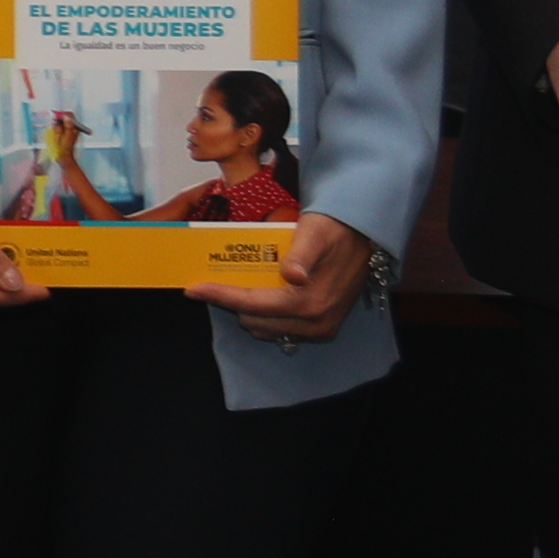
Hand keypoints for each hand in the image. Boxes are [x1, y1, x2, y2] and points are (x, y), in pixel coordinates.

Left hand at [191, 209, 371, 340]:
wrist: (365, 234)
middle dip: (232, 302)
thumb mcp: (315, 232)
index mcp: (308, 302)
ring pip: (265, 328)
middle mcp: (314, 322)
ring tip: (241, 284)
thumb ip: (301, 254)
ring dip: (249, 310)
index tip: (193, 288)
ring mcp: (320, 329)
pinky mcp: (324, 328)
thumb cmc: (335, 228)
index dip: (220, 296)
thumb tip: (293, 276)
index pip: (252, 304)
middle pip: (254, 321)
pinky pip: (281, 329)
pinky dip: (266, 315)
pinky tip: (263, 294)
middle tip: (218, 280)